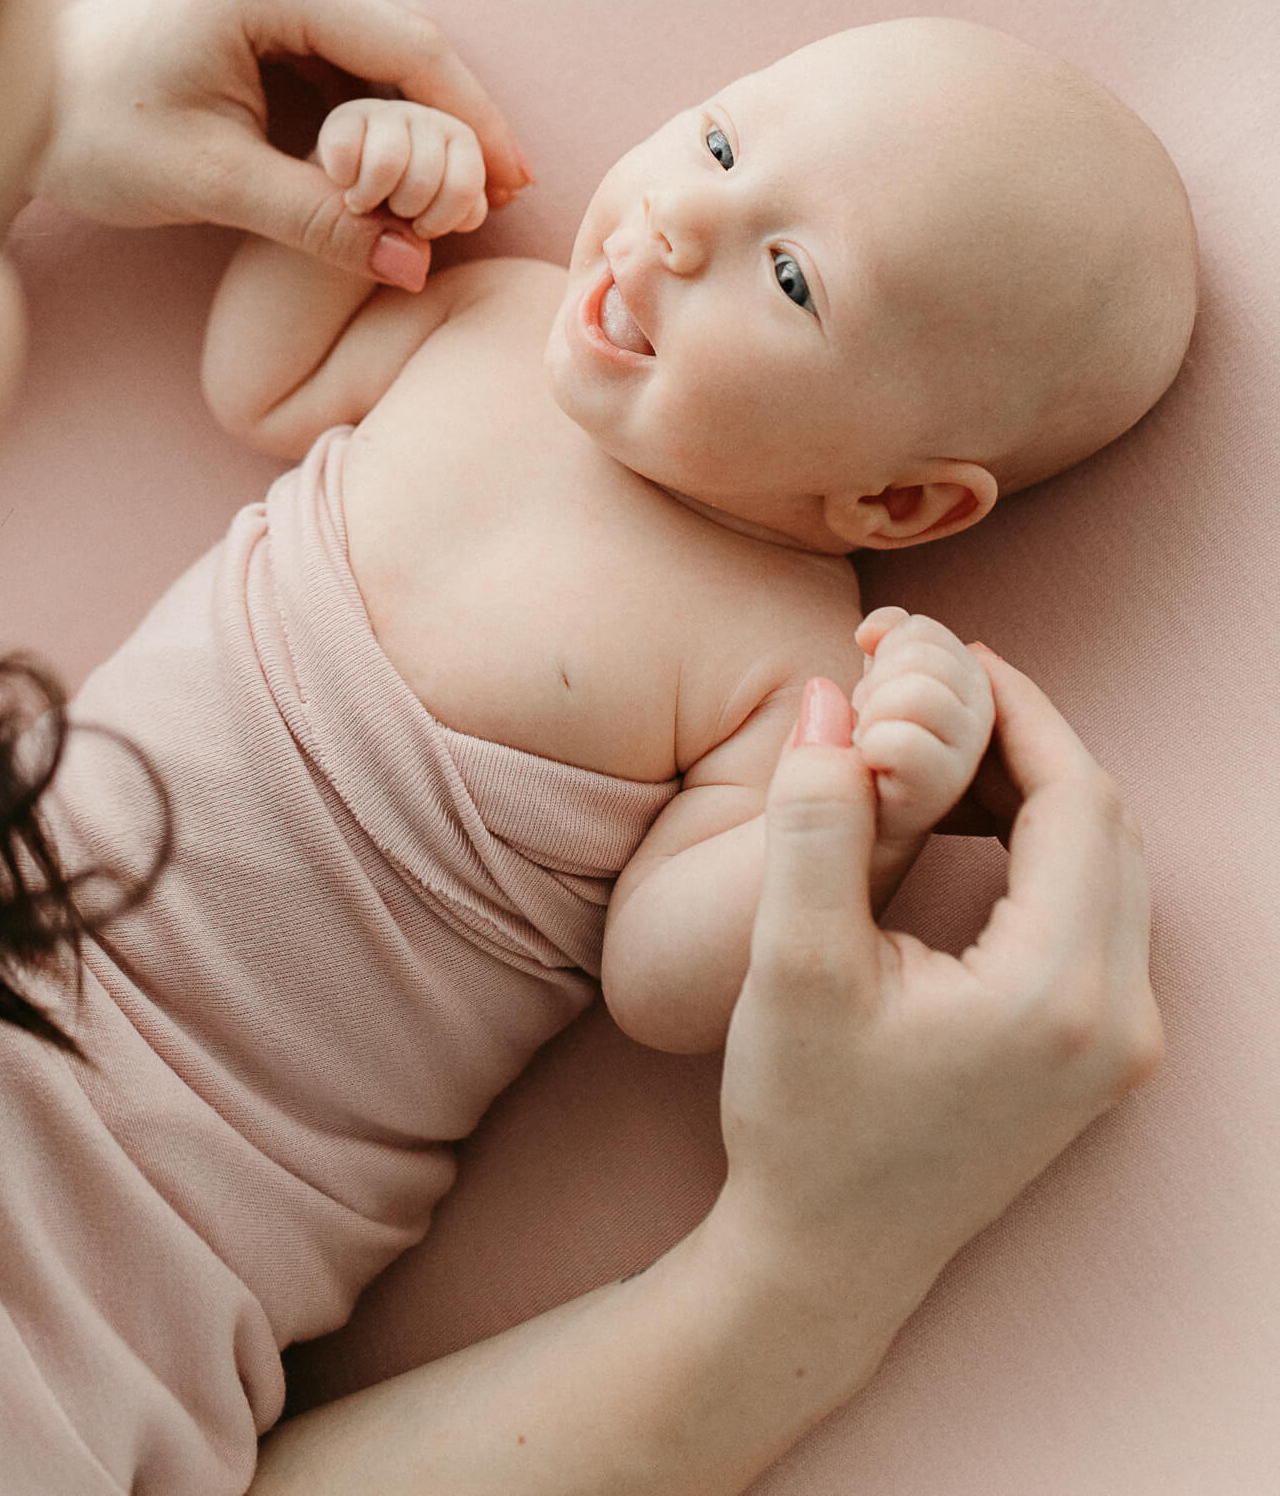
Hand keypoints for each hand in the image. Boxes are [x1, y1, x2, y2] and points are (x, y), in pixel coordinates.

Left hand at [36, 0, 532, 279]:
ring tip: (473, 176)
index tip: (513, 179)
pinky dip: (382, 92)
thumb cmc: (92, 137)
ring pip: (383, 31)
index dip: (470, 117)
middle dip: (458, 112)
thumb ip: (317, 221)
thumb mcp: (209, 183)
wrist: (20, 102)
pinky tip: (413, 148)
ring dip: (425, 103)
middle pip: (405, 30)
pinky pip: (347, 34)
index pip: (406, 44)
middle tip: (508, 187)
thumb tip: (414, 266)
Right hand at [712, 656, 1161, 1326]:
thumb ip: (815, 820)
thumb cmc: (805, 1123)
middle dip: (1027, 738)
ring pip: (1108, 863)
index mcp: (1062, 993)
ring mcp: (1120, 1044)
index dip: (1018, 708)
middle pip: (1105, 822)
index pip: (1077, 797)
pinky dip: (1042, 847)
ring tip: (939, 747)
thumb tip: (830, 699)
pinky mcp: (1100, 1056)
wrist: (828, 1258)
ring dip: (1036, 789)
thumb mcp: (792, 963)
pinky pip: (1096, 910)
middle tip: (937, 688)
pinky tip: (966, 825)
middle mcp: (1121, 1019)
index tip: (946, 655)